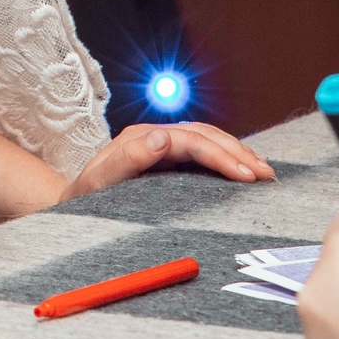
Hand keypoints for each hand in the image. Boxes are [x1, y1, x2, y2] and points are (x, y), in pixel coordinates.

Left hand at [59, 123, 275, 201]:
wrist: (72, 203)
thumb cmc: (83, 198)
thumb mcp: (97, 183)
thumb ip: (126, 161)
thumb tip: (161, 137)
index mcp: (140, 138)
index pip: (190, 140)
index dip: (220, 155)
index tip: (245, 175)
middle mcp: (153, 136)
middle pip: (204, 135)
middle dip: (238, 152)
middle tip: (266, 176)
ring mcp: (162, 146)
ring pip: (208, 139)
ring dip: (237, 152)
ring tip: (264, 172)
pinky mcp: (168, 160)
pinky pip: (203, 152)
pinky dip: (226, 157)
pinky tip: (244, 169)